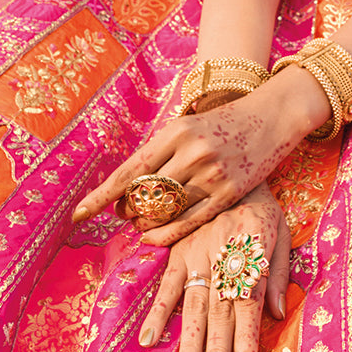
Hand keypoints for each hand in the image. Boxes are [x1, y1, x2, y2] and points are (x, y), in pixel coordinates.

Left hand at [72, 72, 326, 244]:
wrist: (273, 115)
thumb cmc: (224, 121)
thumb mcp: (188, 125)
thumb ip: (161, 151)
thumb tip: (127, 184)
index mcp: (175, 132)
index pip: (129, 171)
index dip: (101, 196)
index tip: (78, 215)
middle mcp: (191, 152)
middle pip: (144, 195)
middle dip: (126, 209)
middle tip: (121, 213)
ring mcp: (212, 173)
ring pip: (166, 210)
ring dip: (146, 222)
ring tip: (139, 223)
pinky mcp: (230, 191)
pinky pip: (190, 220)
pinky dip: (167, 233)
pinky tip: (154, 237)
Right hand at [137, 183, 290, 351]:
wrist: (227, 163)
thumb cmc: (260, 204)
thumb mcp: (280, 231)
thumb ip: (278, 272)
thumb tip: (278, 314)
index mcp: (251, 256)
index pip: (248, 306)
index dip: (247, 340)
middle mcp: (222, 260)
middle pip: (220, 316)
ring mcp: (195, 257)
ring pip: (193, 309)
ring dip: (189, 347)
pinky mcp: (176, 252)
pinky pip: (166, 286)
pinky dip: (157, 314)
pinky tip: (148, 341)